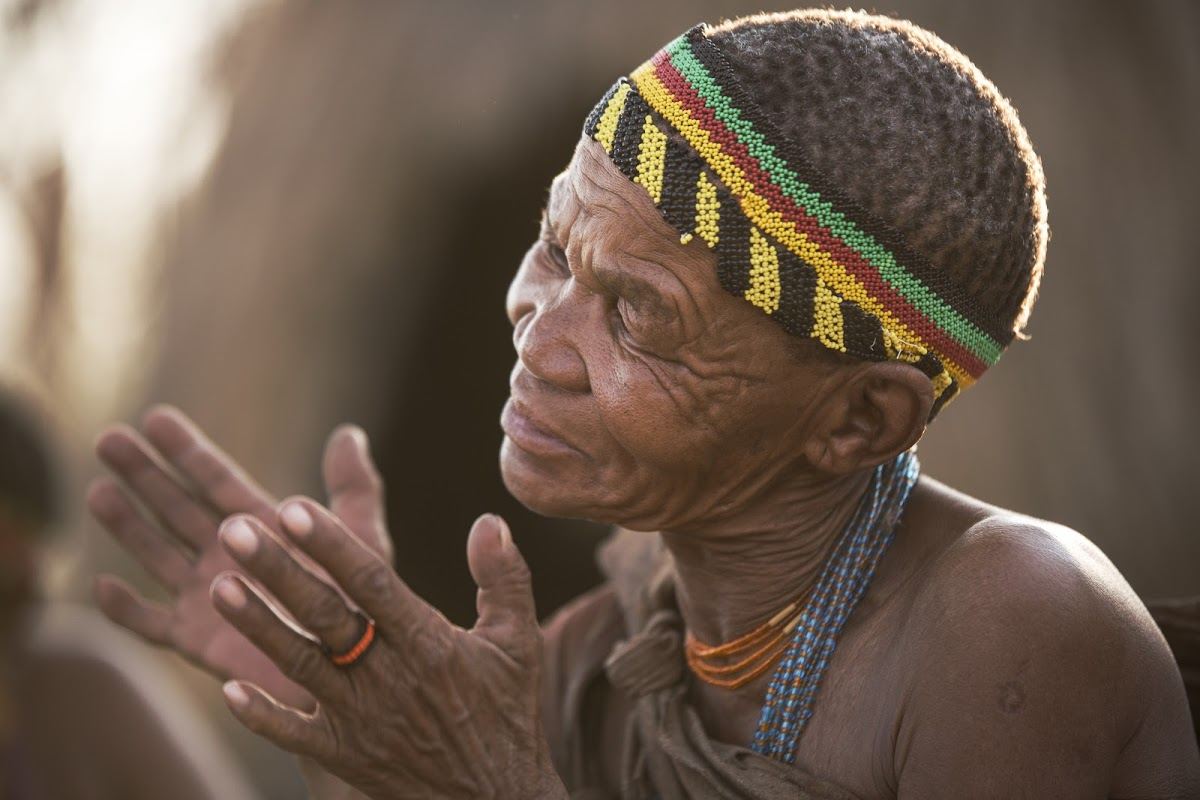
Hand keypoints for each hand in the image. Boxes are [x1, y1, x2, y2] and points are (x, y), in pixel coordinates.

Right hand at [88, 406, 391, 708]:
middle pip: (177, 508)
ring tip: (97, 491)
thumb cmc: (365, 606)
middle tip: (108, 438)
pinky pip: (153, 625)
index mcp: (263, 529)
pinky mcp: (200, 641)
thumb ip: (354, 488)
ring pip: (157, 554)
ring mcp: (210, 598)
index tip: (156, 417)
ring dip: (127, 526)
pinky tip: (100, 587)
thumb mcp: (362, 540)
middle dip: (144, 475)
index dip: (187, 451)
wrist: (356, 674)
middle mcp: (229, 557)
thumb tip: (350, 433)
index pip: (217, 481)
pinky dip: (125, 611)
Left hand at [211, 500, 564, 799]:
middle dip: (277, 570)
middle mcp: (389, 676)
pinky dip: (261, 715)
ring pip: (300, 665)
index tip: (293, 507)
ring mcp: (361, 719)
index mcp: (429, 642)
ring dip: (257, 626)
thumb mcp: (518, 641)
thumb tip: (490, 520)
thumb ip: (503, 577)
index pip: (371, 582)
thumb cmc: (507, 712)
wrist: (495, 799)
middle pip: (324, 615)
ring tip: (217, 585)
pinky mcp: (345, 756)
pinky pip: (294, 736)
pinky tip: (226, 688)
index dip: (331, 545)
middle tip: (231, 528)